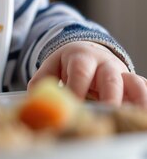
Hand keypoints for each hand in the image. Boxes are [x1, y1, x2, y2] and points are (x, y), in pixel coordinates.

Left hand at [29, 41, 146, 106]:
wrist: (89, 51)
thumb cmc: (70, 63)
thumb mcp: (54, 65)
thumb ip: (43, 78)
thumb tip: (34, 97)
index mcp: (82, 57)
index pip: (80, 71)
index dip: (77, 87)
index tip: (73, 105)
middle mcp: (105, 64)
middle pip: (110, 78)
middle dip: (109, 96)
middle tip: (107, 113)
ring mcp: (122, 74)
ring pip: (134, 84)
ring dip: (136, 100)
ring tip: (132, 117)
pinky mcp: (133, 84)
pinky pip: (144, 90)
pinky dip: (144, 102)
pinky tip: (141, 116)